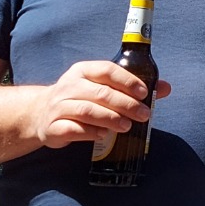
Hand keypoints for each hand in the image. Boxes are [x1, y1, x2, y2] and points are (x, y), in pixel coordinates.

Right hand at [26, 61, 172, 148]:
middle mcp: (69, 86)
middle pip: (100, 93)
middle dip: (125, 104)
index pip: (106, 70)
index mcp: (82, 71)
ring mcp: (59, 107)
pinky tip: (105, 135)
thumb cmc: (79, 98)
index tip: (144, 92)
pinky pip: (73, 130)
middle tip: (144, 114)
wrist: (39, 114)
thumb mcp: (100, 87)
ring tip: (127, 126)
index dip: (127, 80)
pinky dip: (91, 132)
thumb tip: (165, 88)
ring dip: (110, 118)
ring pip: (87, 111)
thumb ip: (130, 87)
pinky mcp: (53, 127)